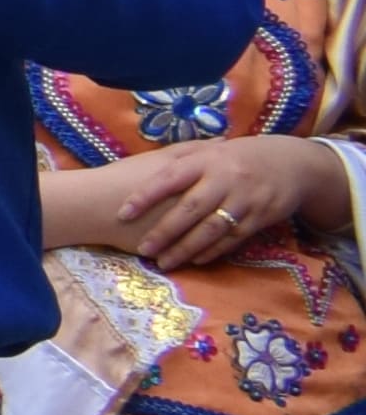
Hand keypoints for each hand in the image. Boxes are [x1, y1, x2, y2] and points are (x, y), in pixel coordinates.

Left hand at [113, 134, 346, 272]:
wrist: (291, 163)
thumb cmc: (236, 158)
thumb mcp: (210, 152)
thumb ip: (181, 160)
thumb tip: (139, 170)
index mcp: (205, 160)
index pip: (169, 178)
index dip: (145, 196)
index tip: (122, 213)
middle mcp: (224, 178)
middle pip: (190, 208)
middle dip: (165, 232)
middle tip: (144, 249)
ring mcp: (244, 199)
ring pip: (211, 228)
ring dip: (186, 248)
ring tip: (164, 262)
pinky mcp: (260, 216)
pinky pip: (233, 238)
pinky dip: (213, 250)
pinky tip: (195, 260)